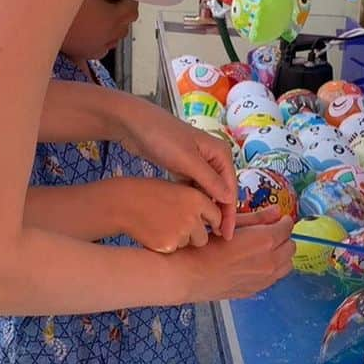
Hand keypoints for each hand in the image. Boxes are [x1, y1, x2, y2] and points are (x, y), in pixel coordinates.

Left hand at [120, 103, 236, 238]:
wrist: (133, 124)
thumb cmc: (162, 137)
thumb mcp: (187, 160)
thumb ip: (209, 180)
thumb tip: (229, 199)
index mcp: (220, 153)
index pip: (230, 189)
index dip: (229, 213)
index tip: (226, 236)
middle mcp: (213, 158)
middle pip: (221, 191)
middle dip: (220, 213)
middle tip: (217, 239)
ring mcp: (198, 163)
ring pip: (207, 191)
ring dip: (207, 209)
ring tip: (204, 231)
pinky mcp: (183, 167)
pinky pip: (193, 188)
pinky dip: (193, 201)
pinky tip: (190, 216)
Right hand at [120, 179, 222, 251]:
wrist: (124, 203)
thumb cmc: (149, 194)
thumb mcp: (178, 190)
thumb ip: (197, 204)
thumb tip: (216, 222)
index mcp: (197, 198)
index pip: (216, 217)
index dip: (210, 222)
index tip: (206, 225)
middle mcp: (192, 216)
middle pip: (204, 237)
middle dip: (194, 236)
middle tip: (177, 226)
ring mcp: (181, 232)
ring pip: (188, 245)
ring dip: (180, 240)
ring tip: (162, 225)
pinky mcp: (168, 245)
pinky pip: (174, 250)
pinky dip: (167, 245)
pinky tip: (154, 232)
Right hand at [174, 209, 295, 301]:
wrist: (187, 275)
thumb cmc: (204, 246)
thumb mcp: (231, 225)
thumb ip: (257, 218)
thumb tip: (276, 212)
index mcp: (266, 240)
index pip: (288, 227)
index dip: (282, 221)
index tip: (274, 220)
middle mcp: (270, 262)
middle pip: (291, 246)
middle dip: (283, 237)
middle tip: (268, 233)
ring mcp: (264, 279)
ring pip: (287, 265)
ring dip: (280, 255)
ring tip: (264, 250)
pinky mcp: (255, 290)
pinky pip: (274, 278)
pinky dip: (271, 269)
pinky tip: (254, 264)